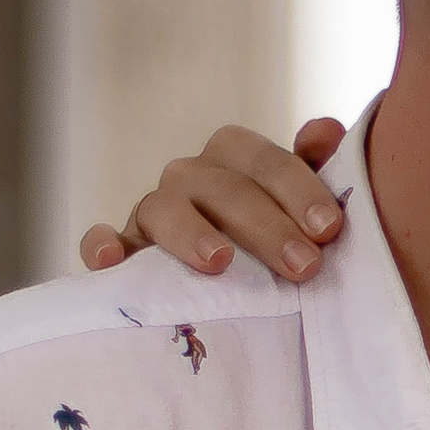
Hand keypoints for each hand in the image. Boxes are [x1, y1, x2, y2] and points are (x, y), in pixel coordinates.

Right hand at [78, 116, 350, 280]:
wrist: (225, 297)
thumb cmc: (270, 249)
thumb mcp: (297, 211)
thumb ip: (312, 172)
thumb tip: (329, 131)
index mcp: (234, 162)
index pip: (264, 160)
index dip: (298, 188)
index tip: (330, 228)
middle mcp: (190, 180)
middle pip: (222, 187)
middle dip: (265, 225)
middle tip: (303, 267)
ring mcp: (151, 215)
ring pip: (162, 207)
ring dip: (191, 232)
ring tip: (221, 262)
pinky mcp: (121, 254)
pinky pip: (100, 242)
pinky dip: (102, 246)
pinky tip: (114, 262)